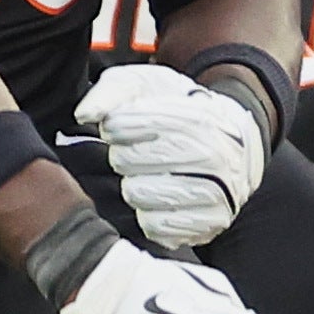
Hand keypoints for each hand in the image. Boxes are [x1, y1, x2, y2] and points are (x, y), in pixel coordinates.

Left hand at [77, 62, 266, 249]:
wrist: (229, 140)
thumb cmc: (176, 110)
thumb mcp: (145, 86)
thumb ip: (111, 92)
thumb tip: (84, 115)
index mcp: (200, 120)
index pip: (135, 127)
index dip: (117, 127)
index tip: (116, 127)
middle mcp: (214, 157)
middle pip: (132, 162)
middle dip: (121, 156)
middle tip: (128, 153)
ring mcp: (217, 194)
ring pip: (140, 196)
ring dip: (130, 186)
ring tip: (141, 175)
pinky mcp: (210, 224)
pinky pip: (156, 227)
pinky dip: (145, 215)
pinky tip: (151, 200)